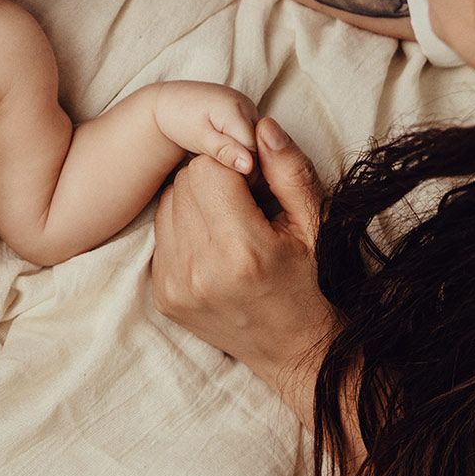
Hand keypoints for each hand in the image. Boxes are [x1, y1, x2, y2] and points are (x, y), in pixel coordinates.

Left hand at [148, 80, 258, 173]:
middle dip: (245, 165)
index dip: (242, 171)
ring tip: (219, 161)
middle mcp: (248, 105)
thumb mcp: (198, 138)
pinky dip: (242, 149)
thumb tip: (249, 165)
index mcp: (236, 109)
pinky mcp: (247, 113)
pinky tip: (226, 154)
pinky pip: (253, 138)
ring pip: (258, 144)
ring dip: (244, 157)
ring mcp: (249, 108)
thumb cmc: (178, 120)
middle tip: (219, 174)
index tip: (223, 181)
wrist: (170, 101)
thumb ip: (223, 150)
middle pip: (259, 147)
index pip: (254, 152)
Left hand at [151, 117, 335, 424]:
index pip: (209, 169)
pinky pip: (161, 235)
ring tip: (229, 226)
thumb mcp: (314, 223)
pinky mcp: (162, 296)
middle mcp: (202, 271)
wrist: (293, 349)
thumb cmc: (311, 281)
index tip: (255, 184)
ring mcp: (176, 287)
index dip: (233, 166)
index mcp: (243, 251)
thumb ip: (289, 170)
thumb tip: (261, 126)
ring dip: (194, 203)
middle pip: (184, 183)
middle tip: (244, 205)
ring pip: (167, 205)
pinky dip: (183, 230)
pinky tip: (212, 247)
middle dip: (213, 180)